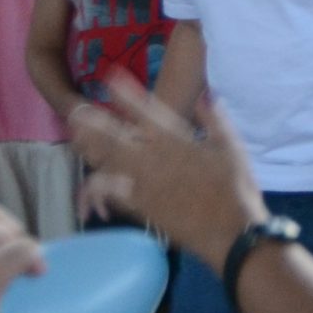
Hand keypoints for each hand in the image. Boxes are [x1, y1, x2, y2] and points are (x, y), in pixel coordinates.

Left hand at [71, 77, 268, 265]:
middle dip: (94, 124)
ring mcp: (143, 184)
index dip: (126, 95)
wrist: (230, 233)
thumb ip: (216, 119)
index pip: (146, 113)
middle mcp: (153, 160)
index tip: (110, 79)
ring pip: (108, 162)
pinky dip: (101, 184)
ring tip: (77, 138)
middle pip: (114, 138)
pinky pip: (113, 192)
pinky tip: (92, 177)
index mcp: (177, 142)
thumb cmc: (235, 188)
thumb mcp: (232, 148)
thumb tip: (203, 95)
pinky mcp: (140, 207)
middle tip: (77, 112)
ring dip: (91, 149)